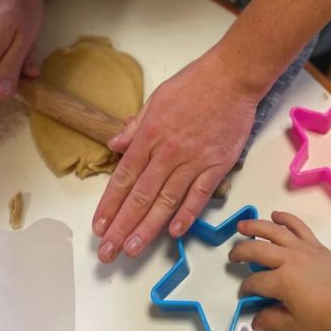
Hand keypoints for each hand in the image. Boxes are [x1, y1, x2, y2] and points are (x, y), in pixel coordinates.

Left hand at [92, 47, 259, 261]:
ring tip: (132, 250)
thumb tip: (114, 144)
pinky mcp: (217, 165)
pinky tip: (174, 233)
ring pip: (166, 200)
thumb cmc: (195, 83)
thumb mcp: (157, 99)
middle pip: (141, 195)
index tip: (99, 227)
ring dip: (148, 228)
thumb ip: (136, 126)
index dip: (110, 205)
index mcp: (150, 134)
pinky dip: (187, 214)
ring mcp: (194, 160)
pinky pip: (200, 194)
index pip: (124, 177)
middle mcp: (168, 151)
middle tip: (107, 252)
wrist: (232, 77)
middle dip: (121, 226)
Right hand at [231, 212, 330, 330]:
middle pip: (257, 250)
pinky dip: (286, 217)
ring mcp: (301, 247)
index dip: (246, 287)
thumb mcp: (295, 323)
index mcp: (282, 281)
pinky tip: (275, 215)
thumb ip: (272, 319)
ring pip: (274, 230)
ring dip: (255, 226)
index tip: (244, 293)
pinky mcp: (313, 242)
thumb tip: (254, 319)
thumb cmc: (323, 315)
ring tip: (242, 226)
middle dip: (241, 251)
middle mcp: (288, 259)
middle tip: (233, 256)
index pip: (255, 282)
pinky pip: (297, 225)